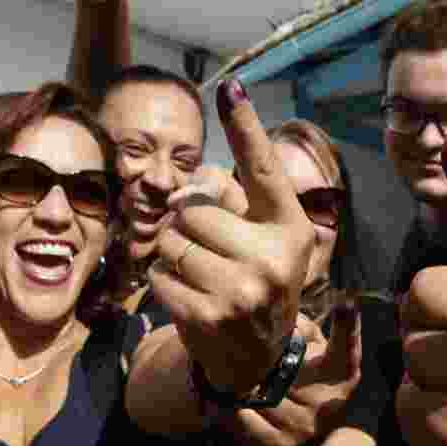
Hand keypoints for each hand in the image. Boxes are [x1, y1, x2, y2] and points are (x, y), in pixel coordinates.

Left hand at [149, 78, 314, 393]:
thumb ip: (232, 203)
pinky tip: (190, 296)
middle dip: (183, 223)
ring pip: (169, 240)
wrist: (252, 359)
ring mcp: (242, 289)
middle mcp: (273, 256)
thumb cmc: (252, 281)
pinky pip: (158, 273)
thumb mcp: (259, 241)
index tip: (230, 86)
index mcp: (288, 227)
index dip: (244, 125)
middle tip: (206, 249)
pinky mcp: (209, 315)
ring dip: (171, 252)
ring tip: (200, 274)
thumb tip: (188, 183)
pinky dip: (163, 281)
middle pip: (191, 208)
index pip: (261, 168)